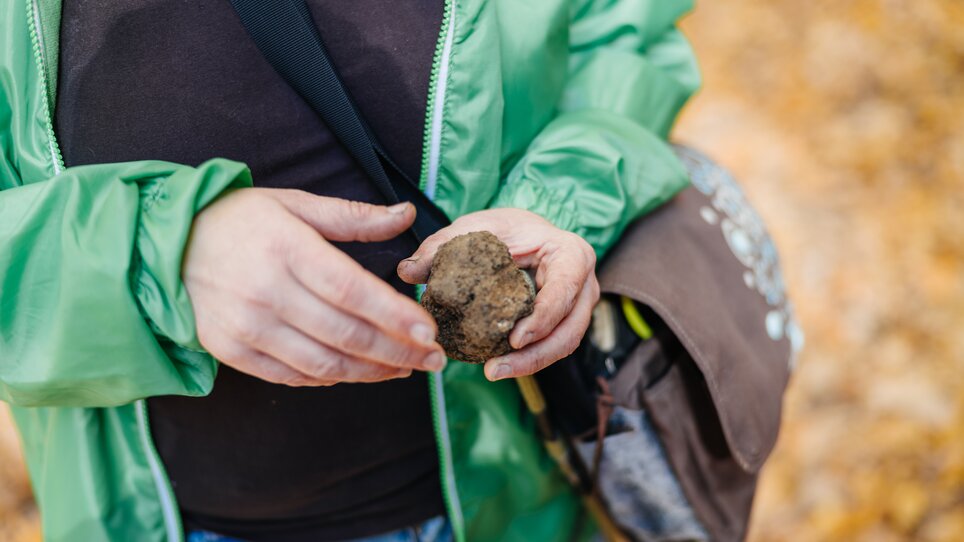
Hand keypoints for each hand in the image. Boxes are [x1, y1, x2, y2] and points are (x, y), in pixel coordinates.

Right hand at [183, 188, 445, 385]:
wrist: (165, 247)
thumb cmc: (238, 220)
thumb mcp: (294, 204)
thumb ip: (352, 216)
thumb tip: (406, 214)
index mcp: (286, 248)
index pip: (352, 290)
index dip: (395, 315)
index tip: (430, 330)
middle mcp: (266, 291)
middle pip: (345, 333)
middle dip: (398, 350)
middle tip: (433, 358)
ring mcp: (246, 326)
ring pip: (324, 362)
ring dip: (371, 371)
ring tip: (405, 369)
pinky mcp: (231, 350)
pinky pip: (291, 375)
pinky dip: (330, 378)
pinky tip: (357, 372)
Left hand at [397, 208, 598, 380]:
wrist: (524, 235)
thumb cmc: (505, 229)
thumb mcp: (475, 228)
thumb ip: (442, 246)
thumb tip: (408, 271)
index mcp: (571, 255)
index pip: (565, 291)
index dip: (544, 318)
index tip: (515, 338)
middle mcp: (583, 285)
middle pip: (569, 330)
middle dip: (535, 356)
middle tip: (495, 369)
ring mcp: (577, 308)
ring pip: (562, 345)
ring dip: (529, 364)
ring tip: (492, 372)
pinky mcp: (563, 324)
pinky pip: (550, 348)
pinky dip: (526, 360)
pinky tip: (496, 366)